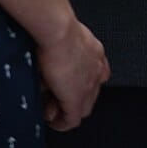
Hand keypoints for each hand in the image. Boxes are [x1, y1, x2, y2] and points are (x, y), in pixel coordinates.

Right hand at [36, 17, 108, 132]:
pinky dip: (63, 122)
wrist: (58, 29)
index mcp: (94, 51)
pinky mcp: (76, 98)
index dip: (82, 81)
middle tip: (56, 99)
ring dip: (67, 110)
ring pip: (83, 107)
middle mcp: (96, 68)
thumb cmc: (56, 25)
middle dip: (74, 99)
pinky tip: (54, 121)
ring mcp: (88, 84)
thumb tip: (50, 53)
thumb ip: (62, 45)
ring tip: (53, 110)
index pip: (96, 72)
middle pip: (91, 92)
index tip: (68, 83)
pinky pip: (72, 119)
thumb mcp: (64, 35)